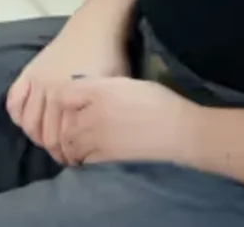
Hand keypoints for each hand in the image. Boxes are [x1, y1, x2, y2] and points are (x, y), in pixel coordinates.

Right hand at [6, 27, 128, 163]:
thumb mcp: (114, 89)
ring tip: (48, 141)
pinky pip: (14, 100)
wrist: (97, 25)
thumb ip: (102, 114)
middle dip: (54, 149)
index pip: (63, 138)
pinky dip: (18, 115)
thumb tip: (98, 141)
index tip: (76, 160)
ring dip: (36, 136)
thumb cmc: (112, 57)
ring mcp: (38, 81)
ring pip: (28, 122)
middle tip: (64, 155)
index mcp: (73, 98)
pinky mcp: (29, 71)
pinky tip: (29, 122)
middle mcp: (51, 91)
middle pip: (45, 134)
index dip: (69, 154)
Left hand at [59, 77, 202, 166]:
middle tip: (73, 130)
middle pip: (64, 120)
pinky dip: (82, 159)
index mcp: (100, 90)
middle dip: (66, 126)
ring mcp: (96, 136)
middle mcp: (92, 112)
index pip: (64, 93)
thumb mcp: (128, 84)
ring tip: (78, 148)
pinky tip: (88, 158)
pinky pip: (83, 159)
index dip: (67, 100)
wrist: (179, 130)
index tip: (72, 107)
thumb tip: (87, 95)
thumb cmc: (160, 102)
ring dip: (70, 145)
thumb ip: (103, 87)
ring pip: (69, 142)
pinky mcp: (104, 156)